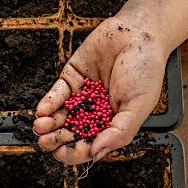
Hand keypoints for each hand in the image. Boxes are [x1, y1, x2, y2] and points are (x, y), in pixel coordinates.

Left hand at [33, 16, 168, 164]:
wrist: (140, 33)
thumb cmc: (146, 69)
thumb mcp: (138, 106)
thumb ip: (119, 132)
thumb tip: (97, 154)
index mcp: (112, 123)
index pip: (90, 145)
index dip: (75, 152)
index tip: (63, 153)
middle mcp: (94, 112)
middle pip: (71, 132)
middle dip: (56, 139)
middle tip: (46, 142)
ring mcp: (81, 95)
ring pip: (60, 115)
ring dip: (48, 124)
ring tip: (40, 127)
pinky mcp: (71, 77)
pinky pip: (57, 94)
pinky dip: (48, 103)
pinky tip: (43, 111)